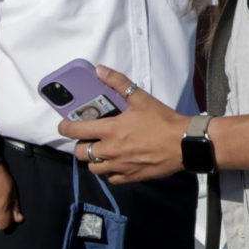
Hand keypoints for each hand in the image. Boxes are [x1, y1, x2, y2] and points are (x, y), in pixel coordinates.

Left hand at [59, 65, 188, 182]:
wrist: (183, 143)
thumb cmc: (162, 120)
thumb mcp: (140, 98)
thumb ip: (118, 83)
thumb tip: (99, 70)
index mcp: (110, 130)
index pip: (75, 131)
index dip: (65, 128)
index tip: (66, 125)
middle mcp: (110, 150)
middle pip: (80, 153)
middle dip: (80, 145)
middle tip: (88, 139)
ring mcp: (119, 166)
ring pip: (93, 168)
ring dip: (93, 160)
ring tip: (101, 152)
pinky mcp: (130, 177)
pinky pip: (111, 178)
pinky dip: (109, 172)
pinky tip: (115, 164)